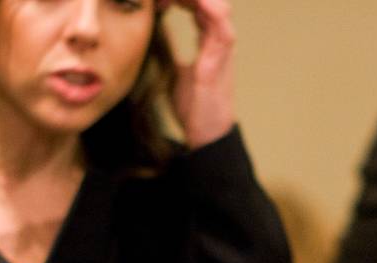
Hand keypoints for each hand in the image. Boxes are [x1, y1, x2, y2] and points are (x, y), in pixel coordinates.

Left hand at [166, 0, 235, 148]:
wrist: (206, 134)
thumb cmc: (194, 106)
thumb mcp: (175, 69)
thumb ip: (169, 49)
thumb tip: (153, 32)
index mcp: (208, 44)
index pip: (199, 9)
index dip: (183, 0)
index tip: (161, 1)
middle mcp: (217, 44)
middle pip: (211, 7)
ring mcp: (220, 53)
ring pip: (220, 12)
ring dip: (204, 1)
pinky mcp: (218, 65)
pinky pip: (223, 34)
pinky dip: (214, 15)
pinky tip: (202, 4)